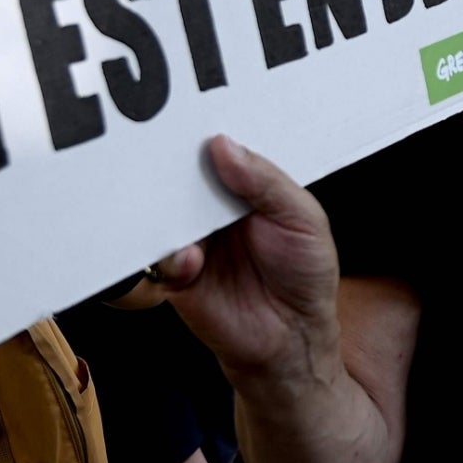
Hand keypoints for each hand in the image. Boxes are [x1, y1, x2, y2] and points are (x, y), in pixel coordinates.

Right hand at [153, 136, 341, 387]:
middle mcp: (210, 210)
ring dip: (165, 210)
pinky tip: (190, 261)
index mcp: (243, 187)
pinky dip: (169, 255)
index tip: (193, 123)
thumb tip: (223, 145)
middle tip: (172, 158)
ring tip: (184, 215)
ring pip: (160, 213)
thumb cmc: (305, 273)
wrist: (293, 339)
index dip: (205, 137)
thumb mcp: (302, 218)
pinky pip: (157, 257)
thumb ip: (266, 182)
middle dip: (175, 168)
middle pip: (181, 177)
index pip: (216, 152)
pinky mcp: (174, 276)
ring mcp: (190, 240)